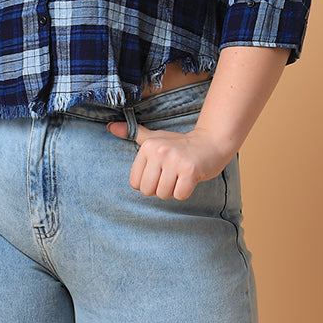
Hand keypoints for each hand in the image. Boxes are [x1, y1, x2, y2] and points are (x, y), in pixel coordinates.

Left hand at [105, 120, 232, 198]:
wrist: (212, 142)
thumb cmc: (180, 144)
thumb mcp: (155, 137)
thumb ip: (134, 134)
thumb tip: (110, 127)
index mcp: (147, 146)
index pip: (135, 183)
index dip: (148, 182)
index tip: (160, 170)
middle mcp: (159, 151)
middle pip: (148, 191)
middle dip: (160, 188)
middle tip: (171, 174)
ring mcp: (175, 160)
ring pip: (164, 194)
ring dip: (173, 190)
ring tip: (180, 175)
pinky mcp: (190, 171)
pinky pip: (179, 195)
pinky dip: (185, 191)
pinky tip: (189, 178)